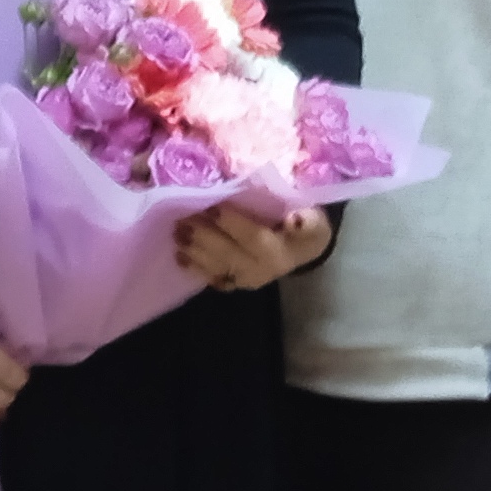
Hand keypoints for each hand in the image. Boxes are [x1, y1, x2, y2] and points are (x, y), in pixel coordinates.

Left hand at [176, 202, 331, 294]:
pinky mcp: (237, 283)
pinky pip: (214, 278)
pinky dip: (196, 268)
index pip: (253, 237)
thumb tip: (294, 220)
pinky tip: (179, 257)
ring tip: (176, 235)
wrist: (304, 252)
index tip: (211, 206)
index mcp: (280, 252)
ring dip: (194, 252)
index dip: (232, 223)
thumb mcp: (315, 220)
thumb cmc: (306, 228)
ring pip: (217, 267)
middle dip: (203, 237)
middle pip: (229, 253)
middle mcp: (261, 270)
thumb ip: (307, 220)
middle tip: (182, 219)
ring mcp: (247, 279)